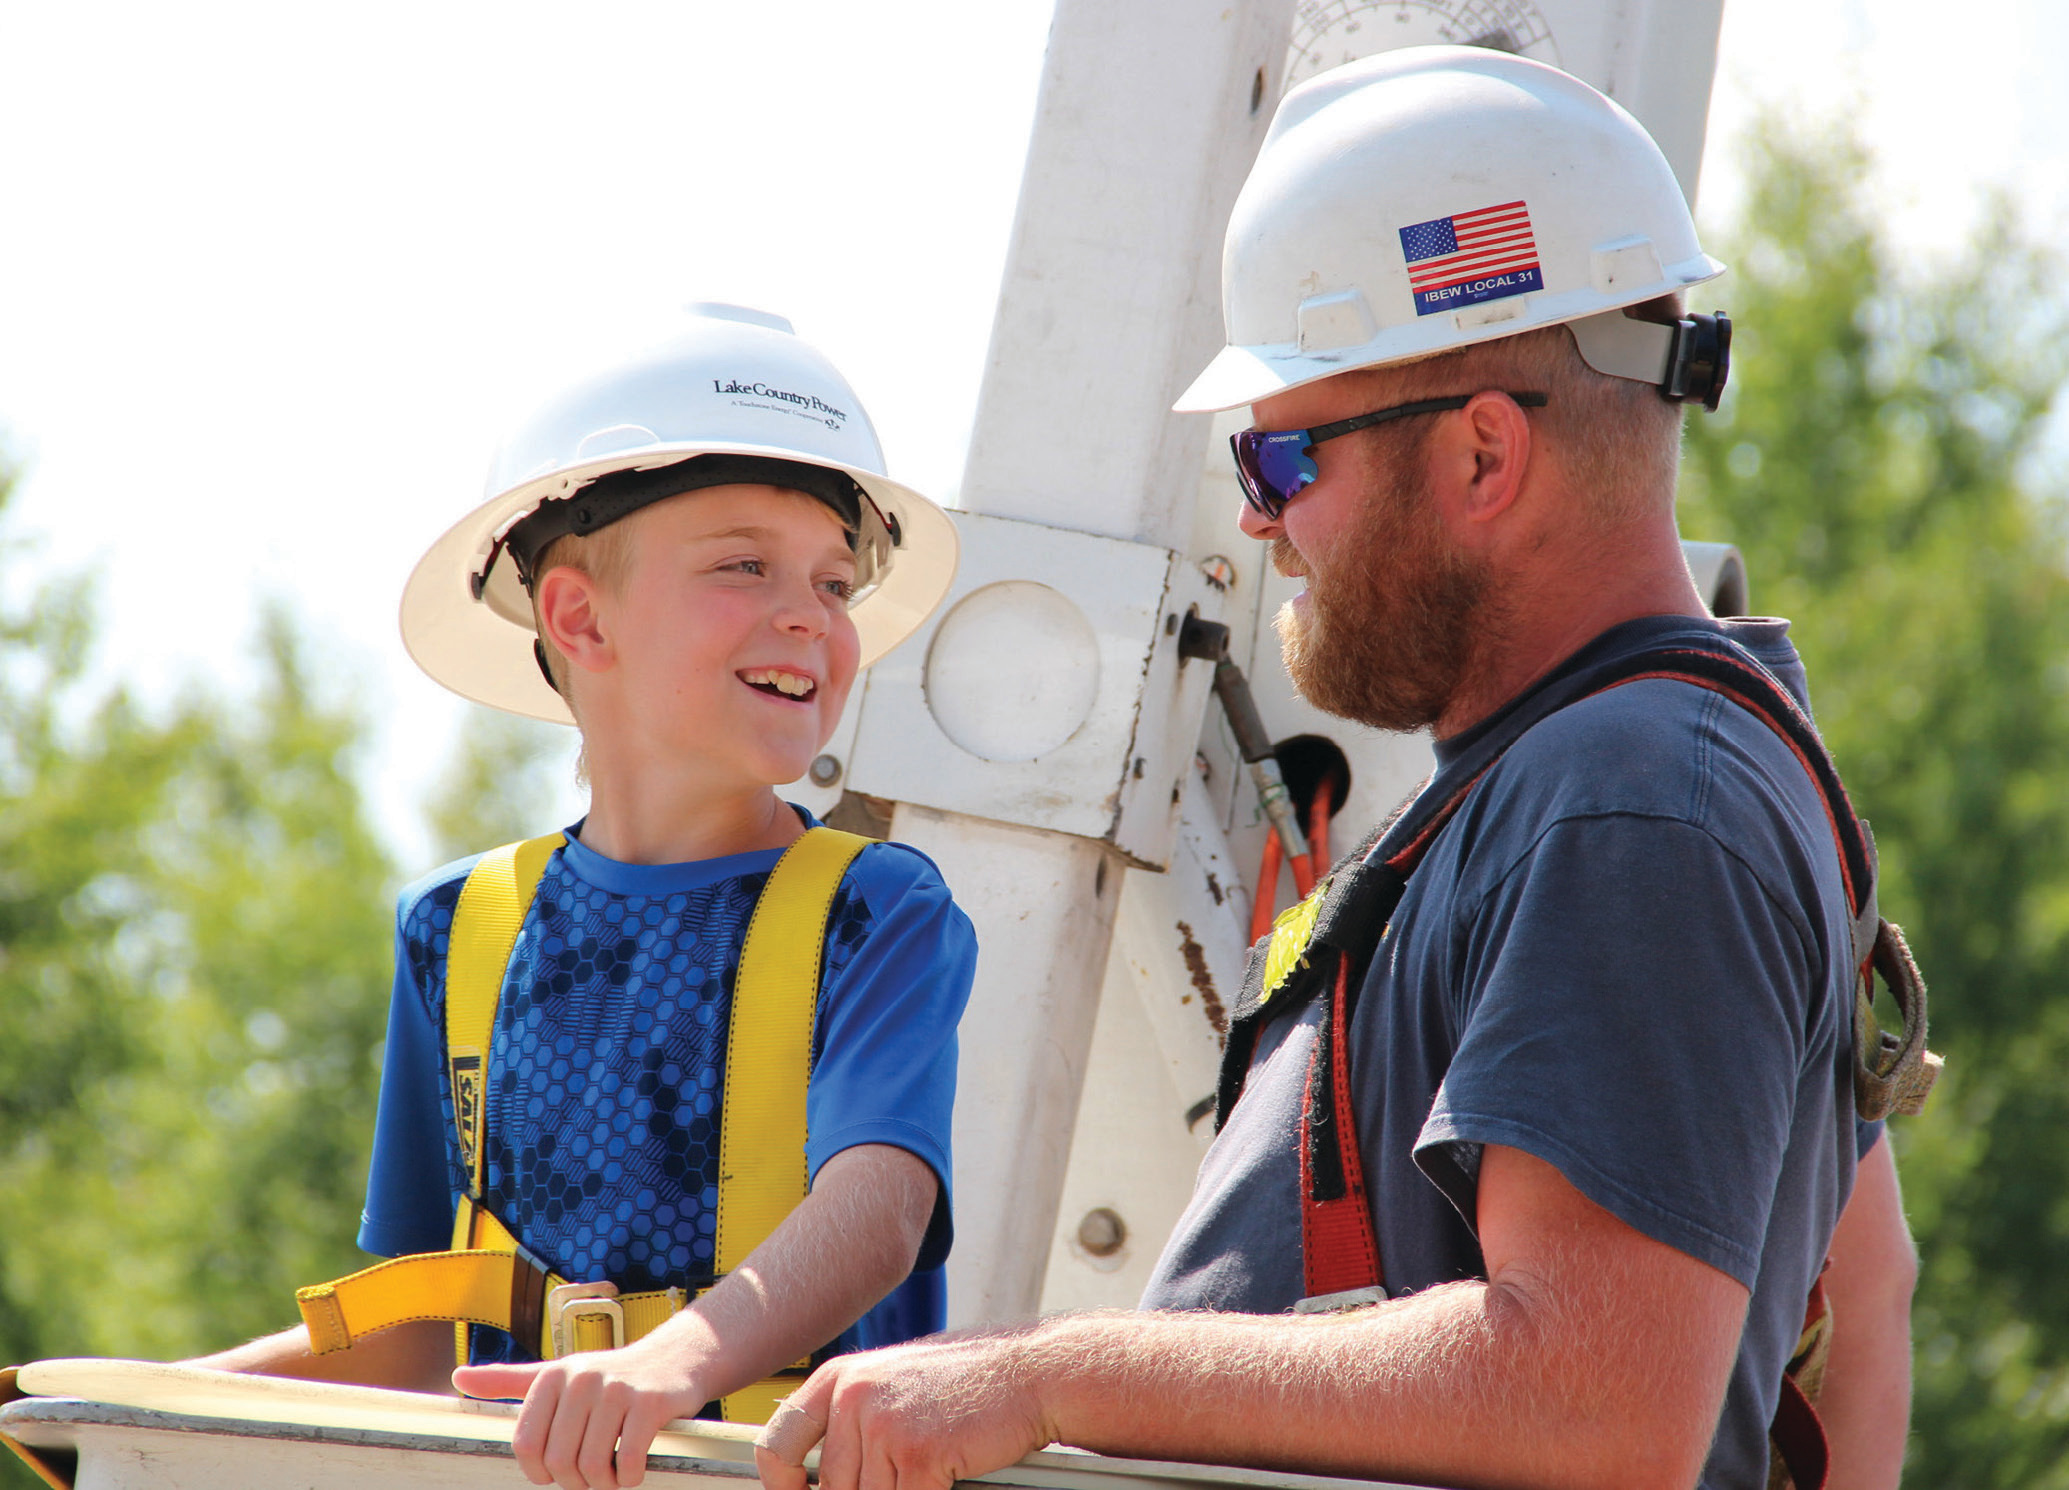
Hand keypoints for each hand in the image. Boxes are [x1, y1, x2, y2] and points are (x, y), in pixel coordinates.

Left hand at [454, 1333, 707, 1489]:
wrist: (673, 1359)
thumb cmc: (608, 1376)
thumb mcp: (558, 1374)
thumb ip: (508, 1380)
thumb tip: (458, 1377)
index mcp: (553, 1375)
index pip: (526, 1444)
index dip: (540, 1471)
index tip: (557, 1471)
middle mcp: (581, 1378)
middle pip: (559, 1460)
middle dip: (575, 1481)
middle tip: (590, 1476)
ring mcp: (617, 1389)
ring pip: (592, 1464)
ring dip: (602, 1483)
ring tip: (610, 1475)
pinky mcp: (649, 1402)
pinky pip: (628, 1459)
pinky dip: (628, 1477)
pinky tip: (632, 1470)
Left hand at [753, 1328, 1055, 1489]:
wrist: (1030, 1373)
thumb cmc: (968, 1383)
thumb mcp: (895, 1385)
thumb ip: (856, 1421)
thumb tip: (824, 1478)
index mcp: (840, 1378)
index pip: (778, 1446)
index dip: (782, 1487)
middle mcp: (854, 1397)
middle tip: (903, 1479)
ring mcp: (885, 1425)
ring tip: (930, 1473)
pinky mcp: (919, 1453)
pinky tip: (947, 1482)